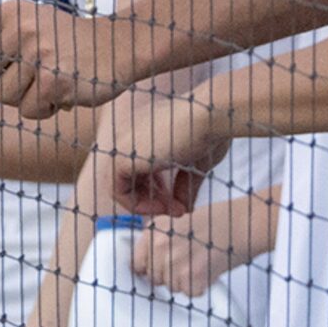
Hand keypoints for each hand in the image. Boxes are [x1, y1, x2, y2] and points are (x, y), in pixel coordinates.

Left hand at [0, 2, 143, 119]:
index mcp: (13, 11)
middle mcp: (23, 28)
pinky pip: (27, 110)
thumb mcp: (31, 20)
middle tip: (21, 75)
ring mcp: (39, 55)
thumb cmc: (67, 39)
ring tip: (46, 81)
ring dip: (23, 97)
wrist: (117, 47)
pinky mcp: (54, 81)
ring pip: (2, 95)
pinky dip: (42, 108)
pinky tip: (60, 93)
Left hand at [98, 81, 229, 216]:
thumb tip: (183, 208)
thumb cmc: (209, 131)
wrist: (209, 116)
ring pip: (121, 186)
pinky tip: (162, 207)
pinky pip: (118, 191)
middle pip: (129, 178)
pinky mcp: (121, 158)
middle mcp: (131, 137)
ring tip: (173, 210)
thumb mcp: (196, 162)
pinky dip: (138, 205)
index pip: (139, 167)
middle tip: (178, 210)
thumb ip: (184, 184)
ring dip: (146, 205)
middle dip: (154, 199)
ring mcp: (124, 146)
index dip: (158, 188)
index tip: (180, 201)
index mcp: (146, 132)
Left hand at [127, 191, 274, 294]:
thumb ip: (159, 241)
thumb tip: (145, 265)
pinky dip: (200, 287)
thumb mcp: (178, 221)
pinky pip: (190, 293)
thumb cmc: (216, 219)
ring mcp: (176, 263)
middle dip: (169, 275)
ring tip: (201, 262)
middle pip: (155, 279)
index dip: (150, 267)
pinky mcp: (193, 278)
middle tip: (189, 261)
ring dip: (185, 281)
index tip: (160, 267)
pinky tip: (209, 269)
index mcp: (155, 230)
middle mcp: (161, 246)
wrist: (244, 222)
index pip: (137, 264)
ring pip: (172, 288)